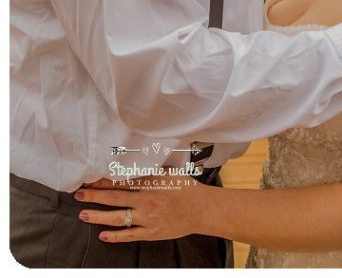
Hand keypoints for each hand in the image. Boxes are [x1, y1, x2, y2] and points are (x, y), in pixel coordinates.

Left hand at [75, 175, 203, 241]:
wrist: (203, 209)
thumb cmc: (189, 189)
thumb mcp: (171, 174)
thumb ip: (153, 171)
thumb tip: (136, 165)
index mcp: (152, 183)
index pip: (122, 180)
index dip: (104, 180)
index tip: (91, 179)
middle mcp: (147, 200)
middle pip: (115, 197)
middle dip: (95, 195)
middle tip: (79, 194)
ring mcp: (148, 217)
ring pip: (117, 217)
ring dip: (98, 216)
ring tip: (83, 214)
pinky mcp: (151, 231)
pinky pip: (129, 235)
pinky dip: (115, 235)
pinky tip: (102, 234)